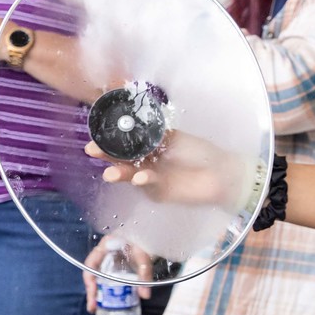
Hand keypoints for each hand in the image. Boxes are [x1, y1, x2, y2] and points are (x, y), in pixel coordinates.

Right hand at [81, 236, 153, 308]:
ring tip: (96, 307)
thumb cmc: (144, 241)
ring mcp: (106, 260)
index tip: (93, 292)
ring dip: (96, 292)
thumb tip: (145, 295)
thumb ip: (145, 273)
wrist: (150, 235)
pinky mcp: (112, 267)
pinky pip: (104, 279)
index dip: (89, 278)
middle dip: (91, 291)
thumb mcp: (144, 257)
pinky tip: (106, 299)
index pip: (91, 263)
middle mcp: (102, 254)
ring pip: (96, 277)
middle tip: (93, 307)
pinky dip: (104, 289)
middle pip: (91, 273)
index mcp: (105, 246)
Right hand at [87, 130, 259, 208]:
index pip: (124, 141)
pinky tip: (142, 177)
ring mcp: (149, 177)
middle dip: (106, 155)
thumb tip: (131, 122)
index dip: (109, 138)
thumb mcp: (174, 137)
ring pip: (129, 173)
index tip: (95, 135)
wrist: (221, 174)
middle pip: (121, 157)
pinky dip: (144, 181)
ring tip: (110, 173)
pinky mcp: (157, 193)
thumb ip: (153, 134)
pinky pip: (147, 185)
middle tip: (92, 151)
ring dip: (119, 172)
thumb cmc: (200, 152)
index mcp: (148, 145)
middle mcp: (145, 160)